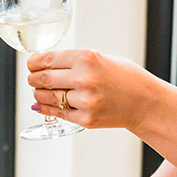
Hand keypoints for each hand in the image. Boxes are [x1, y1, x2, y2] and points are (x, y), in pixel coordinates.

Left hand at [25, 49, 164, 131]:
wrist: (145, 102)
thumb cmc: (125, 78)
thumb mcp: (100, 58)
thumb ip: (74, 61)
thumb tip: (44, 65)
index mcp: (87, 58)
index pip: (47, 59)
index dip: (34, 63)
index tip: (31, 64)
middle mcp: (85, 79)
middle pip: (43, 78)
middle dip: (33, 78)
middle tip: (33, 78)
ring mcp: (85, 101)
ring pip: (47, 97)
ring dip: (38, 93)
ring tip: (40, 90)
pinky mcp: (86, 119)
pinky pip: (57, 113)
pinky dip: (46, 108)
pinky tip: (42, 104)